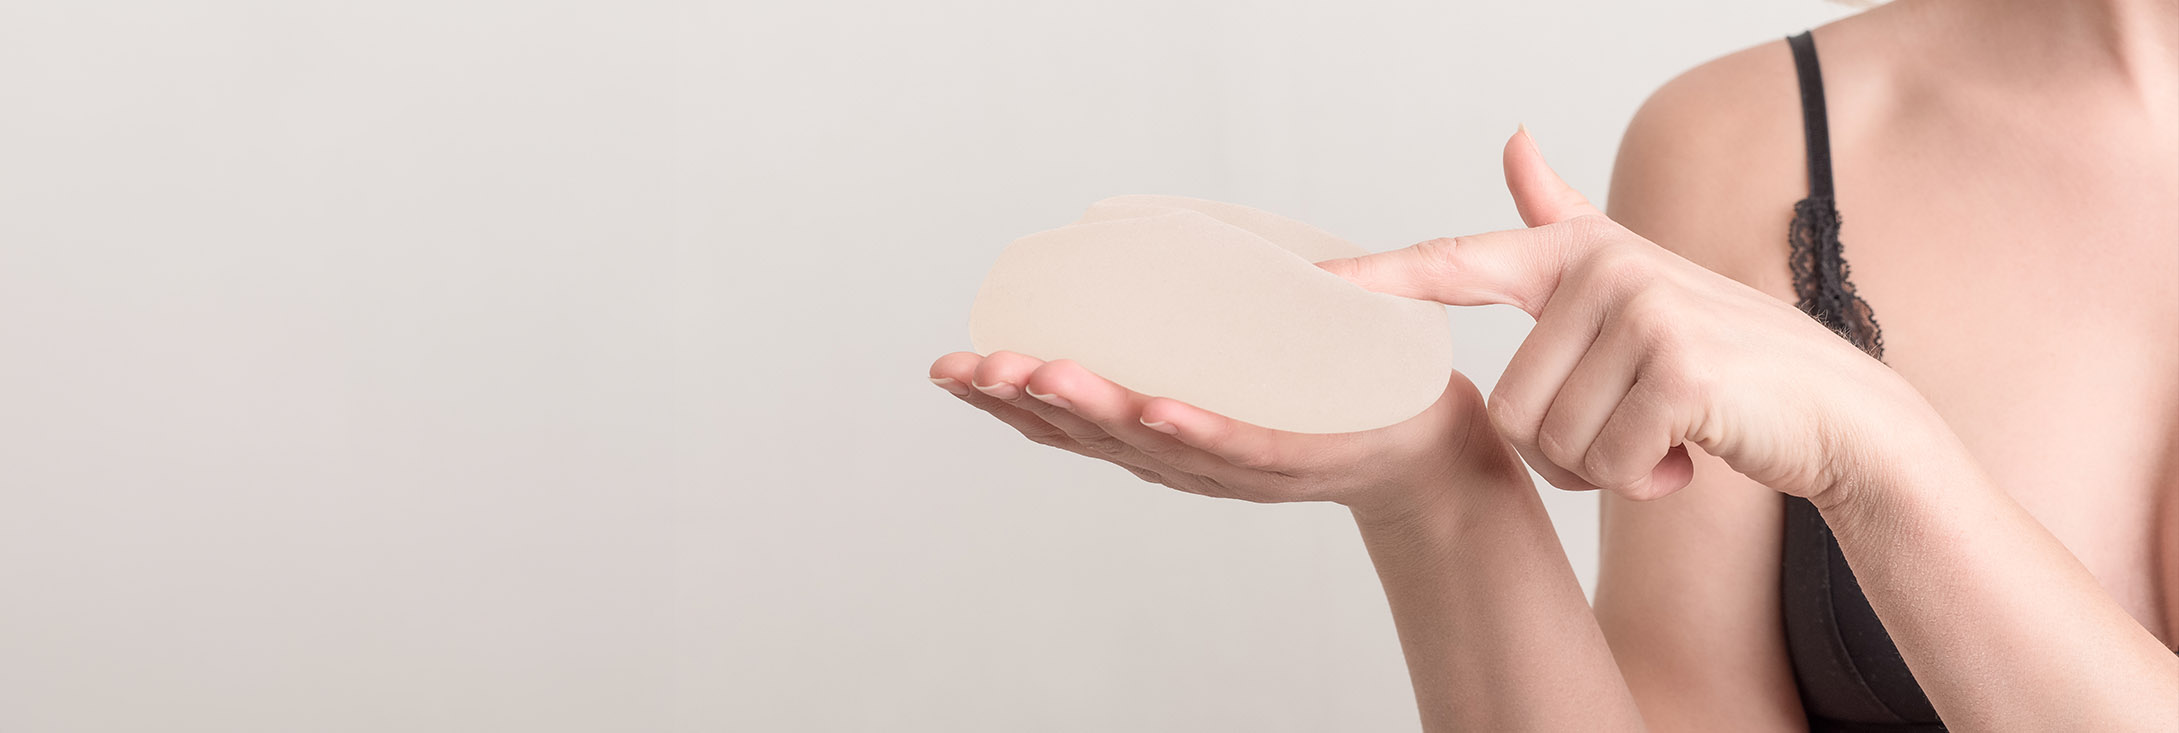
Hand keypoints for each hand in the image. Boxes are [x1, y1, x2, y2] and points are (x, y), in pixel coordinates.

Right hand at [927, 351, 1513, 520]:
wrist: (1427, 453)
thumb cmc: (1333, 399)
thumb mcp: (1246, 356)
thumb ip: (1193, 312)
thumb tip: (1135, 228)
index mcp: (1165, 432)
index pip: (1072, 419)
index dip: (1007, 398)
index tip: (948, 367)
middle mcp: (1188, 457)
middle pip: (1093, 434)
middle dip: (1025, 400)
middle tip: (967, 369)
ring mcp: (1240, 464)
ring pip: (1151, 441)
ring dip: (1092, 409)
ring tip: (1037, 374)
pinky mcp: (1300, 461)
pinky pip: (1241, 447)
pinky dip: (1194, 431)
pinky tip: (1157, 410)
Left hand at [1316, 128, 1939, 504]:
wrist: (1834, 413)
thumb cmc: (1722, 360)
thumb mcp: (1634, 282)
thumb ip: (1564, 218)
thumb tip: (1512, 137)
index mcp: (1578, 252)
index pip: (1457, 261)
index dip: (1378, 278)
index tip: (1311, 283)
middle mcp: (1604, 267)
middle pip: (1505, 408)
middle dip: (1563, 449)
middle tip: (1630, 431)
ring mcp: (1642, 311)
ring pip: (1547, 442)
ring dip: (1603, 469)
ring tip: (1661, 437)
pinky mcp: (1676, 369)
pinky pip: (1602, 462)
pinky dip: (1642, 481)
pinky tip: (1687, 455)